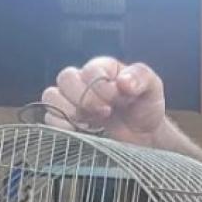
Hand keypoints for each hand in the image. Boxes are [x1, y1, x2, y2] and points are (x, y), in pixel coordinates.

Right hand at [41, 57, 168, 145]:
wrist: (143, 134)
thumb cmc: (145, 106)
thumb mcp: (152, 88)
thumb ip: (141, 77)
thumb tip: (123, 82)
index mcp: (103, 68)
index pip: (90, 70)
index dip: (100, 86)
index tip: (116, 101)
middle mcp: (83, 80)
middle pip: (66, 78)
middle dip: (84, 98)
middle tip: (105, 112)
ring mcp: (72, 99)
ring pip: (51, 95)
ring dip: (68, 110)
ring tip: (89, 122)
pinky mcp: (66, 118)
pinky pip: (49, 117)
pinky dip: (60, 124)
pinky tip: (81, 129)